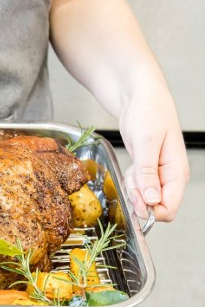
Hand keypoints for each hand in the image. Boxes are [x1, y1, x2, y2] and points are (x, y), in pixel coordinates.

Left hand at [119, 80, 188, 221]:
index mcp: (177, 172)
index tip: (134, 196)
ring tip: (132, 167)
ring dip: (133, 189)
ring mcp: (158, 175)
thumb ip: (148, 172)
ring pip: (145, 199)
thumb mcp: (145, 142)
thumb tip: (152, 199)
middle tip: (131, 177)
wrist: (140, 97)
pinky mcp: (147, 171)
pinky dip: (130, 182)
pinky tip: (131, 167)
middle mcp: (170, 177)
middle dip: (138, 199)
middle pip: (155, 207)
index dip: (149, 209)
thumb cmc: (148, 112)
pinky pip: (138, 188)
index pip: (168, 209)